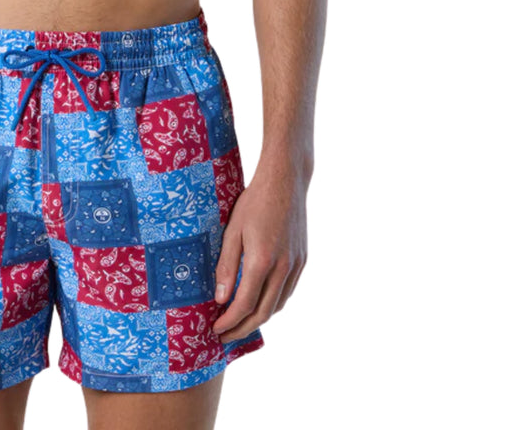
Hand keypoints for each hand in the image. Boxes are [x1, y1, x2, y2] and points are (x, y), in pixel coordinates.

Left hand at [211, 162, 307, 342]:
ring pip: (278, 304)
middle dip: (242, 328)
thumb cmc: (254, 202)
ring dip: (259, 319)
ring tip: (239, 323)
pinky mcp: (302, 260)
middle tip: (225, 336)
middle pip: (263, 312)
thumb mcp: (232, 230)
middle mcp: (282, 268)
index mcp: (261, 261)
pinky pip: (287, 291)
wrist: (285, 182)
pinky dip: (273, 303)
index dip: (230, 321)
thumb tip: (220, 298)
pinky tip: (260, 302)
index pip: (244, 304)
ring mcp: (295, 265)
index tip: (216, 329)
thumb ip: (226, 265)